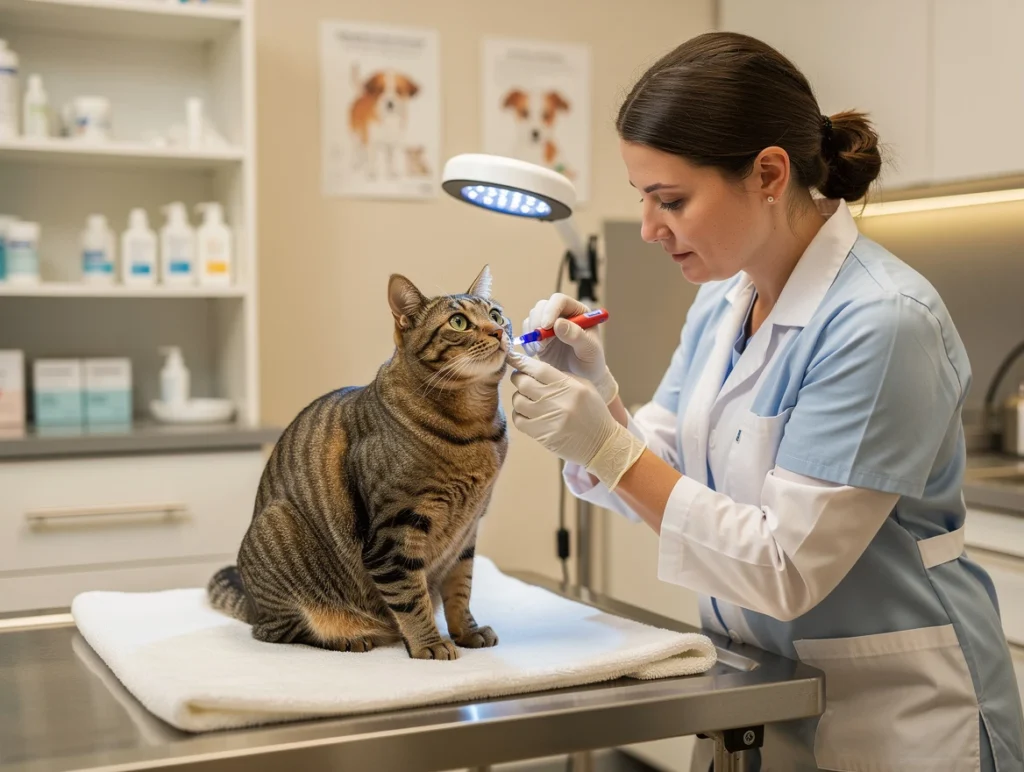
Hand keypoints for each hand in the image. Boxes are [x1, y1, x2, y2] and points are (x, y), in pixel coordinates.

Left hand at [509, 353, 644, 489]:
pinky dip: (519, 414)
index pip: (539, 369)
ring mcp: (548, 419)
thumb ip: (561, 376)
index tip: (513, 357)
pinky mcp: (542, 435)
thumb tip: (533, 368)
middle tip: (520, 378)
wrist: (602, 443)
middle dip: (518, 378)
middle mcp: (558, 401)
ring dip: (518, 397)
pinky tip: (527, 413)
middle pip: (523, 383)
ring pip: (518, 401)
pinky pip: (519, 420)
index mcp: (570, 386)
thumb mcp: (585, 387)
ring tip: (527, 398)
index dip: (521, 362)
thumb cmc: (593, 412)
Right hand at [522, 293, 617, 403]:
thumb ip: (577, 336)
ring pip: (533, 317)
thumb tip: (559, 323)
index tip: (546, 326)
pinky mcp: (539, 336)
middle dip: (537, 322)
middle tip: (539, 341)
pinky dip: (527, 341)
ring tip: (539, 349)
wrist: (582, 378)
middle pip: (543, 306)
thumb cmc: (591, 363)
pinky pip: (527, 331)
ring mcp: (549, 325)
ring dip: (531, 332)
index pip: (560, 301)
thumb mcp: (590, 350)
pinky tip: (535, 353)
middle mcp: (562, 314)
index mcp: (578, 312)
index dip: (551, 310)